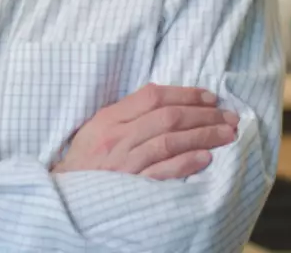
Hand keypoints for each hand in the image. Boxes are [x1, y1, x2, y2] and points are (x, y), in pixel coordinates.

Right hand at [52, 83, 238, 179]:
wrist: (61, 196)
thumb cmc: (84, 162)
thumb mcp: (98, 129)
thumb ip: (128, 114)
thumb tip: (168, 102)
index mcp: (110, 118)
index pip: (153, 96)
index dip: (186, 94)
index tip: (211, 97)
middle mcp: (117, 137)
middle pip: (168, 117)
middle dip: (204, 115)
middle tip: (229, 117)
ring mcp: (123, 163)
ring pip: (169, 141)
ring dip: (203, 136)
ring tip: (227, 135)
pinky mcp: (129, 187)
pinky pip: (161, 172)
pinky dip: (185, 163)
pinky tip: (205, 158)